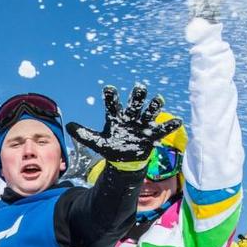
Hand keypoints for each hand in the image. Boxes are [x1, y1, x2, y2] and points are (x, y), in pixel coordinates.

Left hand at [65, 85, 182, 165]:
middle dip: (137, 96)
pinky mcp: (151, 135)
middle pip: (134, 104)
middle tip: (140, 87)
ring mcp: (142, 126)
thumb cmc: (112, 147)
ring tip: (159, 99)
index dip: (111, 97)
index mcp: (116, 118)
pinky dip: (169, 125)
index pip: (112, 105)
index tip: (108, 88)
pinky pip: (161, 130)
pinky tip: (177, 120)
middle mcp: (130, 118)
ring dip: (154, 106)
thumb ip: (84, 134)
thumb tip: (68, 126)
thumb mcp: (97, 143)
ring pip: (149, 113)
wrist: (125, 160)